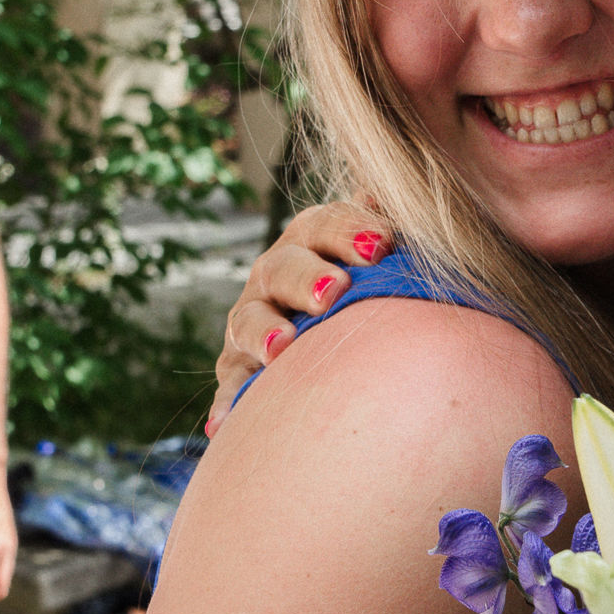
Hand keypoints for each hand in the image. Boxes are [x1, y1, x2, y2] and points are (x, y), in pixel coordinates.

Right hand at [209, 203, 395, 432]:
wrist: (343, 328)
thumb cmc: (377, 281)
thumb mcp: (385, 248)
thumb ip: (388, 220)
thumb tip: (386, 188)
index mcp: (313, 237)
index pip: (327, 225)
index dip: (350, 231)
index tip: (382, 244)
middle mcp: (275, 272)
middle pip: (284, 268)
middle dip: (308, 278)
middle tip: (335, 292)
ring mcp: (252, 317)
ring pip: (249, 320)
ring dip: (264, 333)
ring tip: (282, 349)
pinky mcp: (238, 363)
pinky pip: (232, 381)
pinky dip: (229, 401)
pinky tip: (225, 426)